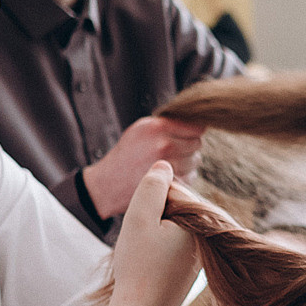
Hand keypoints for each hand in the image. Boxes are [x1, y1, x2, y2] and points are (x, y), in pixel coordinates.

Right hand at [82, 116, 206, 218]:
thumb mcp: (141, 130)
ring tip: (169, 164)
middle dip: (189, 147)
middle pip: (197, 143)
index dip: (193, 131)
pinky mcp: (171, 183)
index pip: (195, 126)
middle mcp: (164, 144)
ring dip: (187, 163)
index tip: (188, 135)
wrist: (108, 184)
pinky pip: (190, 177)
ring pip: (195, 161)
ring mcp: (169, 165)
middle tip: (174, 151)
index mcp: (157, 127)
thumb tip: (196, 121)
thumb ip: (166, 124)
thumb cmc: (127, 154)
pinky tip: (166, 176)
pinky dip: (183, 177)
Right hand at [104, 162, 198, 305]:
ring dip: (152, 232)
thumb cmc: (139, 266)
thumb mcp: (139, 217)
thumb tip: (165, 166)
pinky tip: (147, 263)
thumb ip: (152, 186)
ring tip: (141, 252)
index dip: (148, 202)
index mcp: (201, 223)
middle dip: (152, 216)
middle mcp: (207, 239)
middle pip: (174, 209)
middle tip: (140, 240)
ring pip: (171, 227)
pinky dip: (156, 248)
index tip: (141, 226)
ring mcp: (200, 256)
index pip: (173, 191)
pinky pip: (171, 246)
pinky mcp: (189, 270)